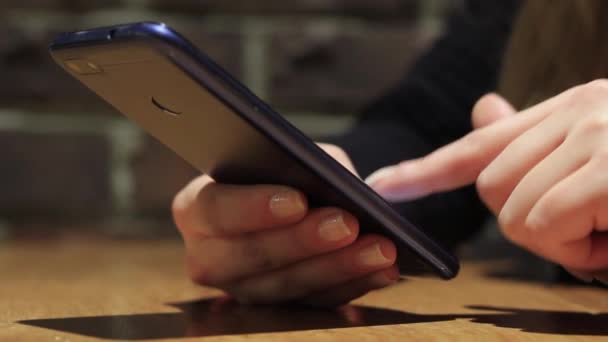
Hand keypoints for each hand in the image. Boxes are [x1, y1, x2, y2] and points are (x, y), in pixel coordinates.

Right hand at [172, 144, 397, 306]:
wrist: (291, 200)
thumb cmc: (282, 172)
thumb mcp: (291, 155)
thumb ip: (307, 165)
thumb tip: (341, 187)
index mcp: (197, 208)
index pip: (214, 210)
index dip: (253, 207)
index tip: (297, 201)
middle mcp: (209, 256)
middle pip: (248, 257)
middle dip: (302, 242)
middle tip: (346, 224)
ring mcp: (241, 289)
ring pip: (285, 287)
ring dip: (337, 267)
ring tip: (379, 248)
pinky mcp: (275, 309)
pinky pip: (313, 303)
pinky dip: (352, 285)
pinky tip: (382, 269)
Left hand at [366, 83, 607, 282]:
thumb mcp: (597, 163)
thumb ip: (536, 146)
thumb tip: (483, 107)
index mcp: (568, 109)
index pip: (478, 145)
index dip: (424, 171)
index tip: (381, 185)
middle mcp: (577, 111)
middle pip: (489, 189)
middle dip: (531, 226)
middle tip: (589, 228)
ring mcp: (593, 134)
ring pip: (513, 215)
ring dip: (561, 244)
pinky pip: (545, 225)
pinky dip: (577, 252)